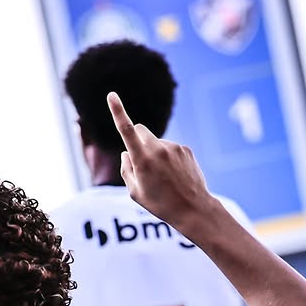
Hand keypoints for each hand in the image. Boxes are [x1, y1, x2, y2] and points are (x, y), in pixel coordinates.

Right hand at [107, 91, 210, 230]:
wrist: (193, 210)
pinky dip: (168, 158)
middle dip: (136, 139)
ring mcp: (174, 147)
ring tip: (164, 177)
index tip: (112, 95)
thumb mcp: (136, 193)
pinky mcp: (185, 149)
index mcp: (142, 160)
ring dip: (154, 153)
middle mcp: (158, 149)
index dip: (118, 111)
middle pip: (140, 130)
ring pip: (156, 142)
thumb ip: (126, 170)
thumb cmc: (161, 204)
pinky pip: (170, 148)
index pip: (127, 130)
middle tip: (141, 161)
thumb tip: (126, 152)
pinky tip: (175, 175)